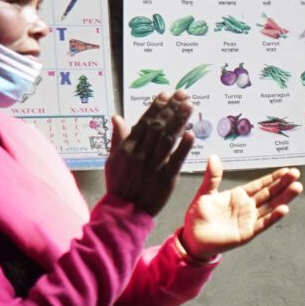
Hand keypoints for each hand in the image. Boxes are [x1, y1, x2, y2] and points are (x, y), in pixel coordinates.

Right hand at [106, 92, 194, 215]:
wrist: (124, 211)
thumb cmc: (119, 185)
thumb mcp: (112, 160)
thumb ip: (118, 137)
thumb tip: (117, 116)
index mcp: (128, 147)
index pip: (144, 121)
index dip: (156, 107)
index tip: (167, 94)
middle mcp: (141, 153)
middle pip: (158, 126)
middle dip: (171, 108)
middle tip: (183, 94)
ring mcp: (154, 165)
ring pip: (168, 139)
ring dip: (180, 121)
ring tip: (189, 106)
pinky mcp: (166, 178)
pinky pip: (176, 160)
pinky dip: (184, 147)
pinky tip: (191, 134)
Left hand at [180, 159, 301, 257]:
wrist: (192, 238)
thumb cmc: (198, 216)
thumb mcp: (205, 193)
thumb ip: (213, 177)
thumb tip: (213, 156)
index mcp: (239, 196)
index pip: (260, 185)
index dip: (273, 178)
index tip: (287, 170)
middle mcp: (247, 207)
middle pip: (269, 194)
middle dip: (283, 184)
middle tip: (296, 174)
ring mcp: (249, 220)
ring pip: (271, 207)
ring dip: (284, 198)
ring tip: (297, 187)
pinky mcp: (247, 233)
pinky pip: (263, 223)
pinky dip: (273, 217)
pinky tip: (284, 209)